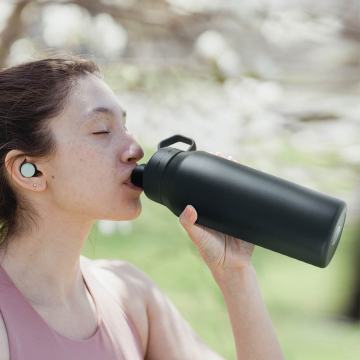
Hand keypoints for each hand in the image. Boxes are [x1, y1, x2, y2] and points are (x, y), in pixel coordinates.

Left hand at [179, 151, 254, 275]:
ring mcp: (232, 210)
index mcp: (204, 209)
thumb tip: (188, 208)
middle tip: (224, 156)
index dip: (205, 173)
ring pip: (234, 188)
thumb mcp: (197, 238)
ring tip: (235, 160)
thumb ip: (189, 225)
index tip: (206, 159)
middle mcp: (217, 207)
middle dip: (223, 168)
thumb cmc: (211, 252)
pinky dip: (250, 187)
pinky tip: (251, 176)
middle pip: (220, 183)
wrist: (233, 265)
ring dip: (236, 173)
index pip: (203, 186)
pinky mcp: (246, 215)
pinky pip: (249, 198)